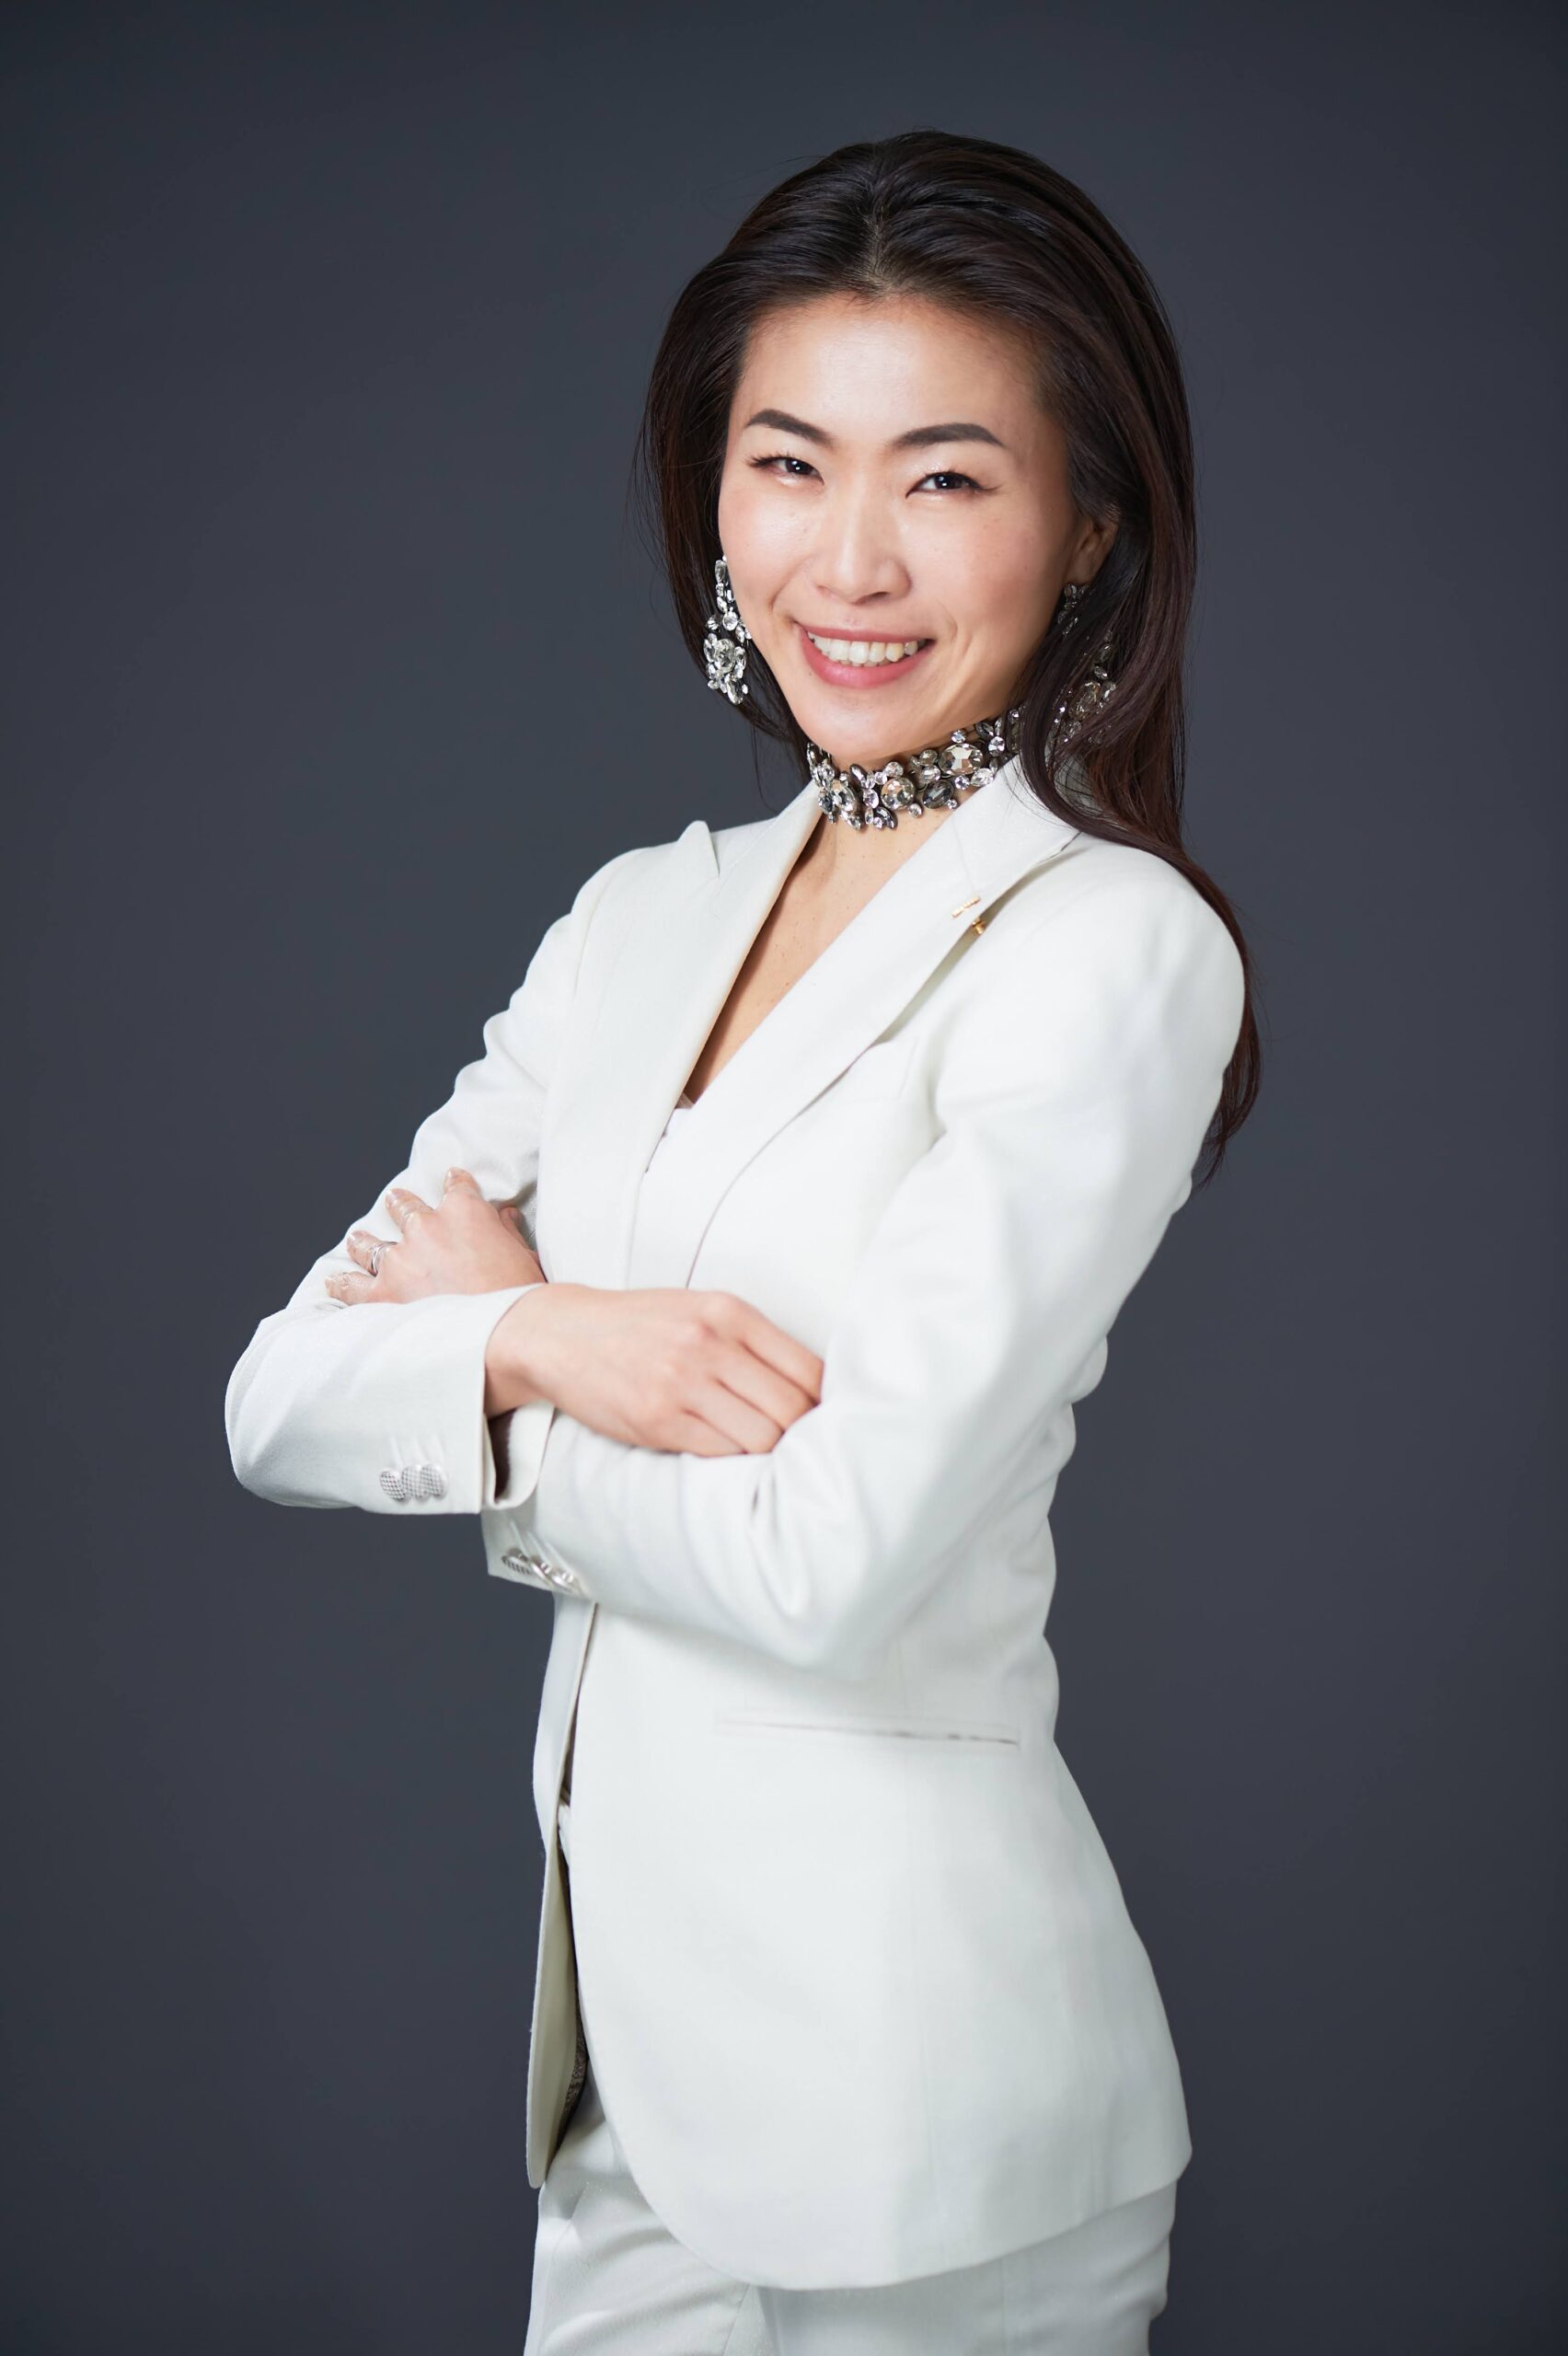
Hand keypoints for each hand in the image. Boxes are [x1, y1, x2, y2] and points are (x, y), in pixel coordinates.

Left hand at [324, 1168, 543, 1304]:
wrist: (506, 1333)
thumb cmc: (523, 1296)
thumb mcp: (524, 1257)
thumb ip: (509, 1232)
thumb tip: (506, 1216)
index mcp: (465, 1212)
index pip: (456, 1186)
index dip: (454, 1183)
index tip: (451, 1180)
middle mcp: (426, 1228)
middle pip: (405, 1207)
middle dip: (400, 1203)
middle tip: (394, 1201)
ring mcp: (400, 1260)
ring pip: (370, 1242)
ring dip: (363, 1239)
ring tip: (357, 1238)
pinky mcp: (382, 1295)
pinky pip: (351, 1285)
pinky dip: (342, 1283)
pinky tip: (335, 1280)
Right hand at [490, 1282, 822, 1455]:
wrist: (562, 1334)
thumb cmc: (641, 1325)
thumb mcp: (702, 1309)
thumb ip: (753, 1341)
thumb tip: (812, 1390)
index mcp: (730, 1312)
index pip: (808, 1370)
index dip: (824, 1405)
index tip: (824, 1421)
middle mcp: (710, 1344)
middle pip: (791, 1409)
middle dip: (801, 1436)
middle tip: (799, 1448)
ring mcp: (682, 1383)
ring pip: (760, 1438)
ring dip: (767, 1453)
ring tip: (763, 1455)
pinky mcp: (657, 1420)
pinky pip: (719, 1453)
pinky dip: (731, 1460)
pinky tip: (726, 1453)